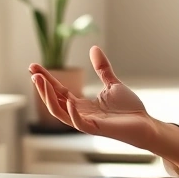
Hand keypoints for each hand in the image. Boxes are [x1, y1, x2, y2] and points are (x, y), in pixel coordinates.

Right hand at [30, 46, 156, 149]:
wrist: (145, 124)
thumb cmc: (129, 108)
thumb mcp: (112, 83)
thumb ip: (101, 68)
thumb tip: (93, 48)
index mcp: (81, 104)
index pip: (58, 90)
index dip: (46, 79)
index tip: (33, 67)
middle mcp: (80, 113)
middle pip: (54, 100)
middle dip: (42, 87)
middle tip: (32, 71)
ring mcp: (87, 122)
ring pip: (60, 112)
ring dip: (48, 97)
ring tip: (40, 81)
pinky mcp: (96, 129)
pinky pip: (79, 123)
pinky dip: (73, 113)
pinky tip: (69, 102)